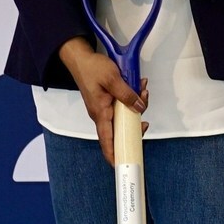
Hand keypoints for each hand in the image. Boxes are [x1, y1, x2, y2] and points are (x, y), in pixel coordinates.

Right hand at [59, 37, 144, 162]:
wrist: (80, 58)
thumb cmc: (92, 68)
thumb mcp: (113, 79)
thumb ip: (126, 95)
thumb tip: (139, 108)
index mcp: (100, 113)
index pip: (107, 140)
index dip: (114, 154)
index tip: (121, 165)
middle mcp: (101, 114)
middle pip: (121, 128)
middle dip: (137, 120)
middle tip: (144, 103)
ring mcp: (104, 109)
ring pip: (125, 115)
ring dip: (136, 105)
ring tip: (142, 89)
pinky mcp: (107, 102)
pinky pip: (122, 106)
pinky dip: (131, 98)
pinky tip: (138, 87)